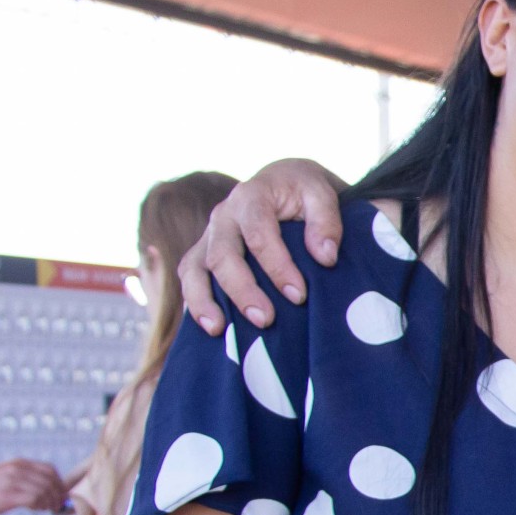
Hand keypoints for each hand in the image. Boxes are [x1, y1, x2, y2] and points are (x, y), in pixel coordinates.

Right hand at [0, 460, 64, 514]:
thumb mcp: (5, 474)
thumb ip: (23, 476)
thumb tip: (44, 487)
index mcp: (18, 463)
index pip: (49, 469)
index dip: (59, 482)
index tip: (61, 493)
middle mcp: (18, 469)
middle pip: (50, 481)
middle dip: (58, 494)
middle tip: (57, 505)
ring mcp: (13, 482)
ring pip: (45, 491)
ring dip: (50, 502)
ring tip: (46, 508)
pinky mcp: (9, 496)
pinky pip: (35, 500)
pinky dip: (40, 505)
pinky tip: (37, 509)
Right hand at [179, 159, 346, 334]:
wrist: (282, 184)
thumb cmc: (304, 193)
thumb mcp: (322, 194)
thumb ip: (326, 222)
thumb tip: (325, 257)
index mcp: (251, 196)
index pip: (258, 232)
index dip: (276, 265)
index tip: (299, 295)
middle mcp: (223, 216)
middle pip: (222, 254)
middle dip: (242, 290)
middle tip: (265, 320)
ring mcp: (208, 236)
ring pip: (194, 267)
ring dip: (204, 300)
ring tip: (218, 330)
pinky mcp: (202, 254)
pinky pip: (189, 278)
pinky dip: (194, 302)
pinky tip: (209, 328)